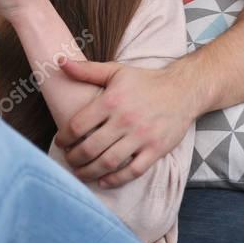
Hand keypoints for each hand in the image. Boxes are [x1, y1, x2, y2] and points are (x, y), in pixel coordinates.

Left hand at [55, 60, 197, 187]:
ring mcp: (142, 136)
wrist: (183, 90)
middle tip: (70, 160)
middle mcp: (125, 119)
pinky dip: (115, 180)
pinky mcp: (156, 149)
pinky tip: (104, 180)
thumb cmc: (146, 81)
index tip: (61, 142)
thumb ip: (87, 70)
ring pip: (108, 162)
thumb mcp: (116, 71)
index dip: (64, 138)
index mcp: (112, 100)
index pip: (78, 125)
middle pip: (90, 148)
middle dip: (74, 159)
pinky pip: (133, 171)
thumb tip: (60, 62)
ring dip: (89, 172)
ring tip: (81, 173)